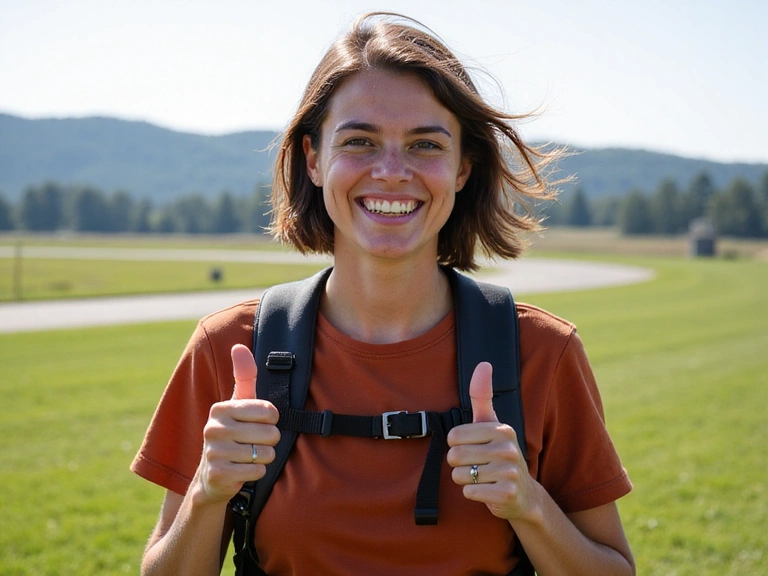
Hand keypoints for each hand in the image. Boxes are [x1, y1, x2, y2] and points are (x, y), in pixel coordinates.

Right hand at [195, 344, 280, 503]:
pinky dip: (256, 473)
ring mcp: (214, 453)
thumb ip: (244, 375)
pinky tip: (243, 469)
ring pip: (264, 454)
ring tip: (248, 456)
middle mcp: (213, 429)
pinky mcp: (218, 475)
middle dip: (269, 441)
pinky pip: (257, 471)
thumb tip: (239, 346)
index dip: (273, 420)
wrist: (212, 475)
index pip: (269, 411)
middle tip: (254, 443)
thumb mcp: (238, 404)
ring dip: (263, 457)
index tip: (260, 422)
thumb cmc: (233, 433)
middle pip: (269, 434)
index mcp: (221, 409)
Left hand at [446, 362, 534, 520]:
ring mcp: (509, 472)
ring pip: (460, 475)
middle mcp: (508, 448)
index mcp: (502, 429)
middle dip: (459, 464)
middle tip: (476, 465)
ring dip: (465, 480)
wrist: (522, 494)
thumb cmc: (499, 455)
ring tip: (482, 477)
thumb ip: (482, 395)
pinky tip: (487, 491)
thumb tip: (484, 363)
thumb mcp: (491, 424)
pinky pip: (469, 492)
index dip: (456, 444)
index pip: (454, 435)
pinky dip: (472, 494)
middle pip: (454, 456)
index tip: (473, 447)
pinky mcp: (506, 493)